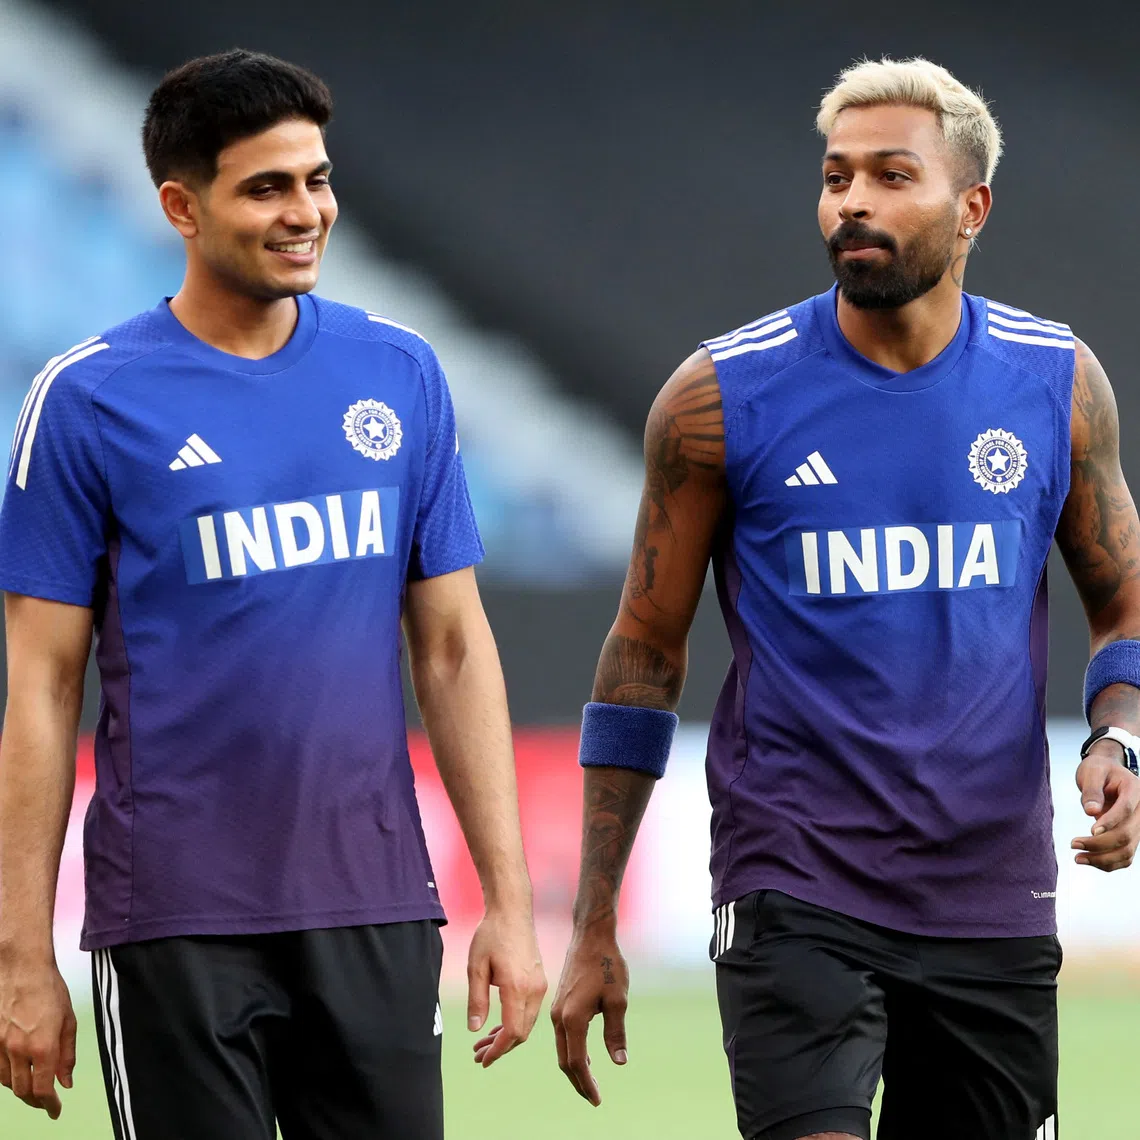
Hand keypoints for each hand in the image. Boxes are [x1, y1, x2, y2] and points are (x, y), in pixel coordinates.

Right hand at [0, 955, 76, 1118]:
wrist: (22, 968)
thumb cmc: (49, 989)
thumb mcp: (69, 1020)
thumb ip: (68, 1054)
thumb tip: (66, 1081)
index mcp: (43, 1046)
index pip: (43, 1089)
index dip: (49, 1104)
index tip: (55, 1110)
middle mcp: (19, 1050)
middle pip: (23, 1091)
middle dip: (36, 1101)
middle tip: (46, 1102)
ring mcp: (0, 1045)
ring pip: (8, 1082)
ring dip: (22, 1089)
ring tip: (34, 1089)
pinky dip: (8, 1077)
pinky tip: (18, 1074)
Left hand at [467, 908, 545, 1067]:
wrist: (512, 911)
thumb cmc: (491, 934)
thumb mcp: (476, 967)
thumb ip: (477, 1000)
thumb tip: (475, 1030)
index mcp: (517, 987)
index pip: (512, 1032)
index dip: (497, 1050)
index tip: (482, 1060)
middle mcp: (534, 989)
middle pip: (521, 1032)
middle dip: (500, 1048)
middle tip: (477, 1055)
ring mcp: (540, 985)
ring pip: (526, 1023)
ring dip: (507, 1037)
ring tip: (483, 1044)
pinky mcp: (539, 981)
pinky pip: (529, 1011)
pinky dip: (515, 1023)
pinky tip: (498, 1025)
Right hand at [549, 929, 628, 1106]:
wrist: (590, 936)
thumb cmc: (606, 964)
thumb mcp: (617, 1000)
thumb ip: (615, 1033)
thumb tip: (619, 1063)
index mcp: (572, 1019)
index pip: (577, 1062)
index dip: (587, 1084)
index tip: (597, 1100)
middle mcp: (558, 1017)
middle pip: (564, 1060)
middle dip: (578, 1081)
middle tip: (593, 1097)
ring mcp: (556, 1009)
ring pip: (562, 1048)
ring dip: (574, 1067)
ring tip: (589, 1081)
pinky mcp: (559, 1002)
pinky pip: (562, 1035)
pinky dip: (571, 1050)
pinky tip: (584, 1055)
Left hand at [1073, 746, 1139, 870]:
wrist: (1107, 773)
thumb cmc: (1099, 770)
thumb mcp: (1092, 771)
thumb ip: (1092, 790)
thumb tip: (1091, 811)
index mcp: (1134, 790)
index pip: (1126, 810)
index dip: (1111, 821)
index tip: (1091, 830)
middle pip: (1126, 834)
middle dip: (1100, 844)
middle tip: (1073, 844)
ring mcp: (1138, 826)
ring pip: (1127, 851)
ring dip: (1103, 859)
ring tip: (1078, 858)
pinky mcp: (1131, 837)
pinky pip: (1125, 856)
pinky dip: (1108, 863)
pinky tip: (1089, 860)